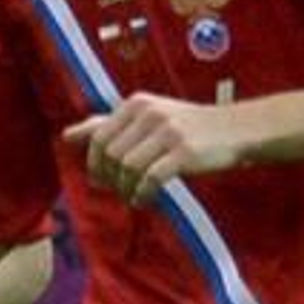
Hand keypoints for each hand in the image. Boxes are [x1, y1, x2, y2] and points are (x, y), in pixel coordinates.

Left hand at [63, 94, 237, 204]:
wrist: (237, 129)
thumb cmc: (187, 125)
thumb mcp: (147, 115)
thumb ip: (109, 124)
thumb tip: (67, 135)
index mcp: (136, 104)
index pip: (99, 136)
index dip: (94, 161)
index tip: (98, 178)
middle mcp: (149, 114)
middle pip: (111, 154)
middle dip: (109, 177)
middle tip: (117, 190)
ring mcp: (168, 132)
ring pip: (128, 167)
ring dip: (125, 188)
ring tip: (132, 196)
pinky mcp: (185, 152)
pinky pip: (151, 178)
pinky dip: (143, 194)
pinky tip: (145, 200)